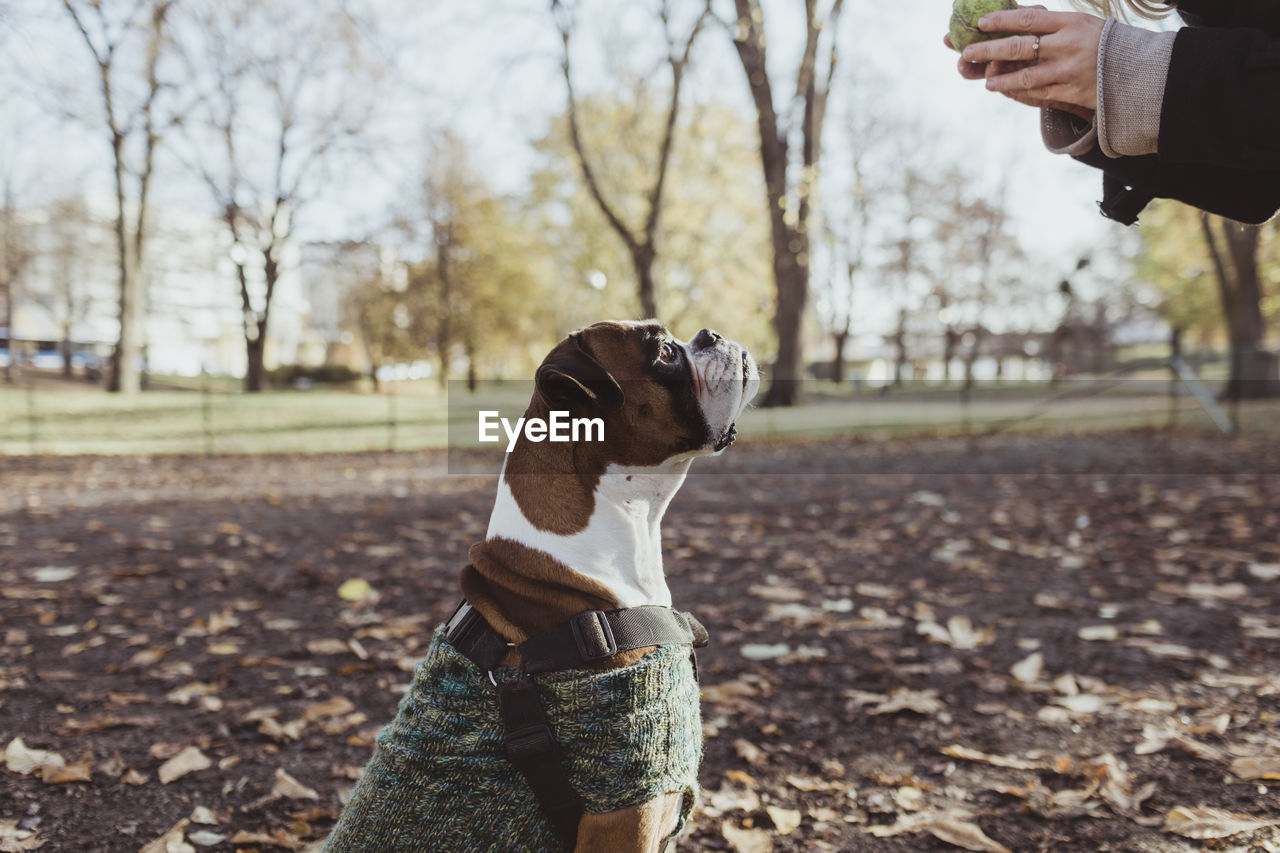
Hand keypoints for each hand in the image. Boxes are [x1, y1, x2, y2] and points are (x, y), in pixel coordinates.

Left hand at [959, 7, 1103, 116]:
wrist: (1137, 70)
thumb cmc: (1104, 43)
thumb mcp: (1082, 24)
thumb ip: (1051, 24)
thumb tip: (1016, 19)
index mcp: (1070, 22)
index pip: (1028, 18)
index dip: (1001, 20)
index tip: (981, 23)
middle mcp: (1067, 45)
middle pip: (1018, 47)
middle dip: (988, 50)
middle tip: (967, 53)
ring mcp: (1067, 70)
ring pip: (1024, 75)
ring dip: (1000, 78)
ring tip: (985, 80)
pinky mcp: (1070, 92)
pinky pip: (1036, 93)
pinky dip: (1017, 91)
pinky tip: (1005, 90)